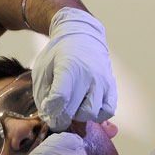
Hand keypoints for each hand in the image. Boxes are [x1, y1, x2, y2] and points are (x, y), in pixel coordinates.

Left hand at [32, 8, 116, 131]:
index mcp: (68, 67)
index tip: (47, 108)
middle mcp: (88, 75)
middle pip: (73, 110)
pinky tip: (87, 106)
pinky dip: (97, 114)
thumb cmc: (58, 55)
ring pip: (92, 113)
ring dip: (79, 116)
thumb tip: (49, 116)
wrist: (81, 36)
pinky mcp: (112, 86)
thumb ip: (42, 94)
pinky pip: (108, 110)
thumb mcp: (42, 68)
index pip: (60, 98)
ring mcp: (102, 81)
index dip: (50, 109)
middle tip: (56, 113)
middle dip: (61, 117)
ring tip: (73, 106)